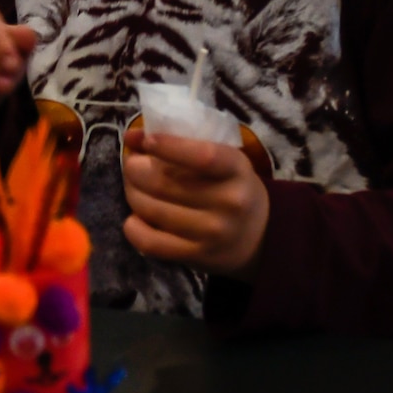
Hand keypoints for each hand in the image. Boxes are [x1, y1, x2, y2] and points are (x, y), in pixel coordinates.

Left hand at [120, 126, 269, 279]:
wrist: (261, 237)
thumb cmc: (232, 187)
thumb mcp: (223, 161)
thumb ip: (183, 145)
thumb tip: (132, 137)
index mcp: (237, 170)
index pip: (202, 156)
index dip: (168, 146)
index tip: (145, 140)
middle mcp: (228, 202)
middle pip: (163, 182)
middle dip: (135, 169)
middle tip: (132, 166)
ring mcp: (213, 232)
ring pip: (151, 209)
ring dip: (132, 194)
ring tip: (134, 188)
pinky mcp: (197, 256)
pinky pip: (150, 242)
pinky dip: (133, 228)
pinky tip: (134, 219)